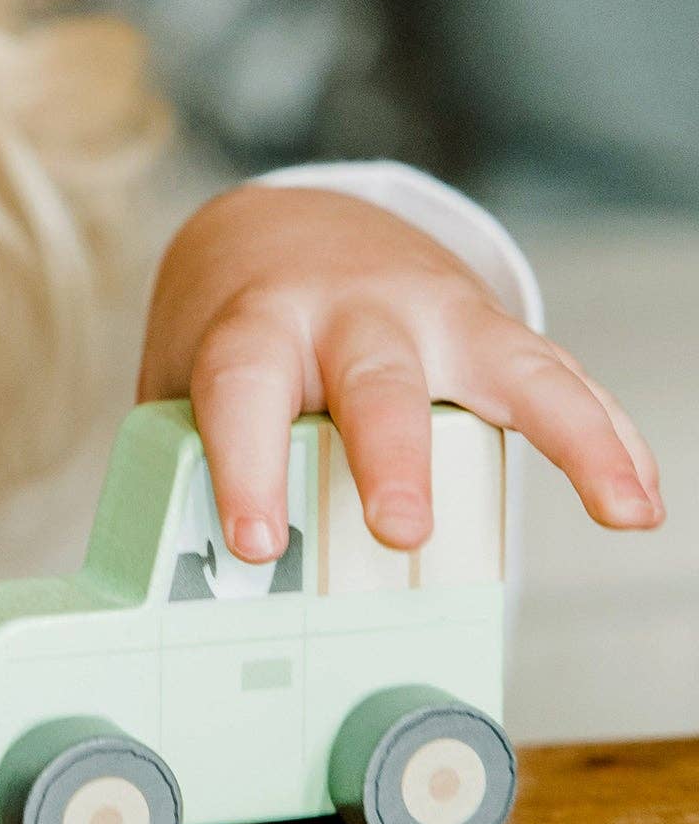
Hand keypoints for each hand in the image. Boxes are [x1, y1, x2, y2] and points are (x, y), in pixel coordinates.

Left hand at [138, 185, 663, 563]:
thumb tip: (185, 594)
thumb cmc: (232, 332)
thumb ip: (188, 467)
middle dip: (393, 456)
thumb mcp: (190, 381)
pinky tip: (637, 503)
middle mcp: (347, 312)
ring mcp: (429, 312)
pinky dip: (604, 437)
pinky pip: (558, 379)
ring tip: (616, 508)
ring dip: (563, 436)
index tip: (254, 543)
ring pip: (501, 364)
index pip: (242, 389)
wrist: (282, 228)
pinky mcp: (486, 328)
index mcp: (256, 325)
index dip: (245, 464)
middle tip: (400, 532)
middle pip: (374, 378)